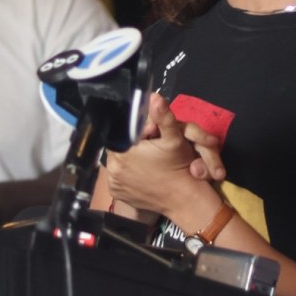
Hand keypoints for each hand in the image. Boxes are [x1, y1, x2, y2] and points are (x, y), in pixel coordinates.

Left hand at [106, 92, 216, 215]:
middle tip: (146, 148)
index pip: (119, 134)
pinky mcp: (117, 194)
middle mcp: (113, 168)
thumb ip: (163, 116)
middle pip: (118, 147)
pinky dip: (126, 175)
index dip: (132, 133)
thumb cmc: (178, 166)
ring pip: (117, 163)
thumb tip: (153, 96)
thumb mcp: (174, 138)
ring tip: (144, 162)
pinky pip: (118, 178)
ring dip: (127, 160)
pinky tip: (141, 174)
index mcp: (123, 150)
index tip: (145, 136)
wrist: (183, 199)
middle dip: (129, 145)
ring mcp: (114, 183)